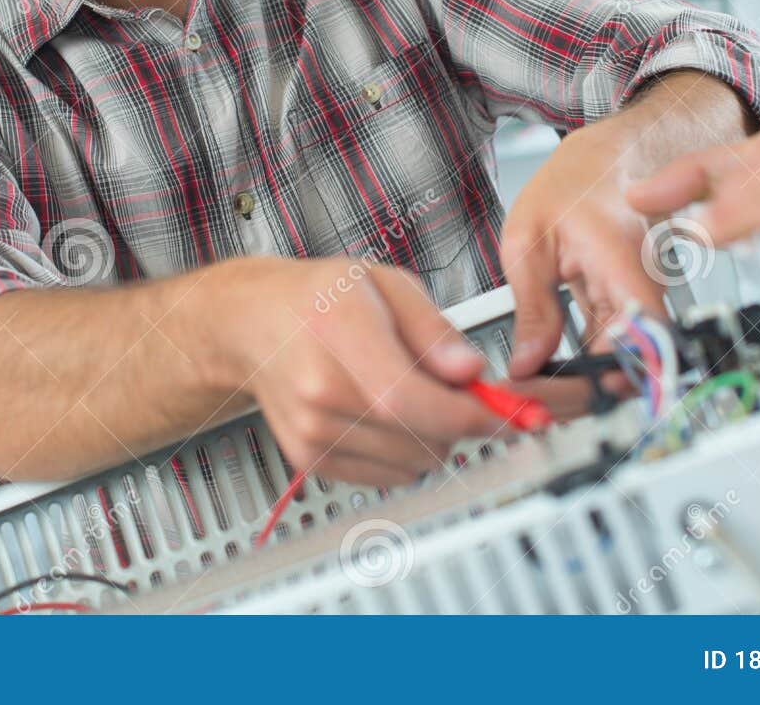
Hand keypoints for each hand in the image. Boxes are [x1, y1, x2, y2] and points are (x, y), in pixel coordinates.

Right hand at [207, 256, 505, 486]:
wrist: (255, 326)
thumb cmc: (319, 299)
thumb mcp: (386, 283)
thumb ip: (434, 327)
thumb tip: (470, 369)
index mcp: (339, 333)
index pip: (411, 399)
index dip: (469, 415)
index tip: (505, 413)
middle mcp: (320, 391)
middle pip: (421, 438)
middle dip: (456, 419)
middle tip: (448, 385)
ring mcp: (313, 432)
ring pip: (413, 464)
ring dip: (431, 438)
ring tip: (407, 393)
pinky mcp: (312, 459)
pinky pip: (389, 477)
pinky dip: (404, 453)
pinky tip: (385, 415)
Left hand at [501, 119, 670, 373]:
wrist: (608, 160)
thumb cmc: (577, 182)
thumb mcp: (529, 239)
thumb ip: (532, 306)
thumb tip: (528, 361)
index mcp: (624, 267)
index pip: (639, 345)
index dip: (602, 381)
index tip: (555, 395)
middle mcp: (642, 291)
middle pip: (624, 366)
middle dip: (575, 393)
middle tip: (525, 401)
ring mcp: (637, 302)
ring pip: (616, 362)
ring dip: (574, 382)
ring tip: (524, 386)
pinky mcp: (627, 307)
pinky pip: (609, 346)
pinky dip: (579, 361)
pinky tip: (544, 367)